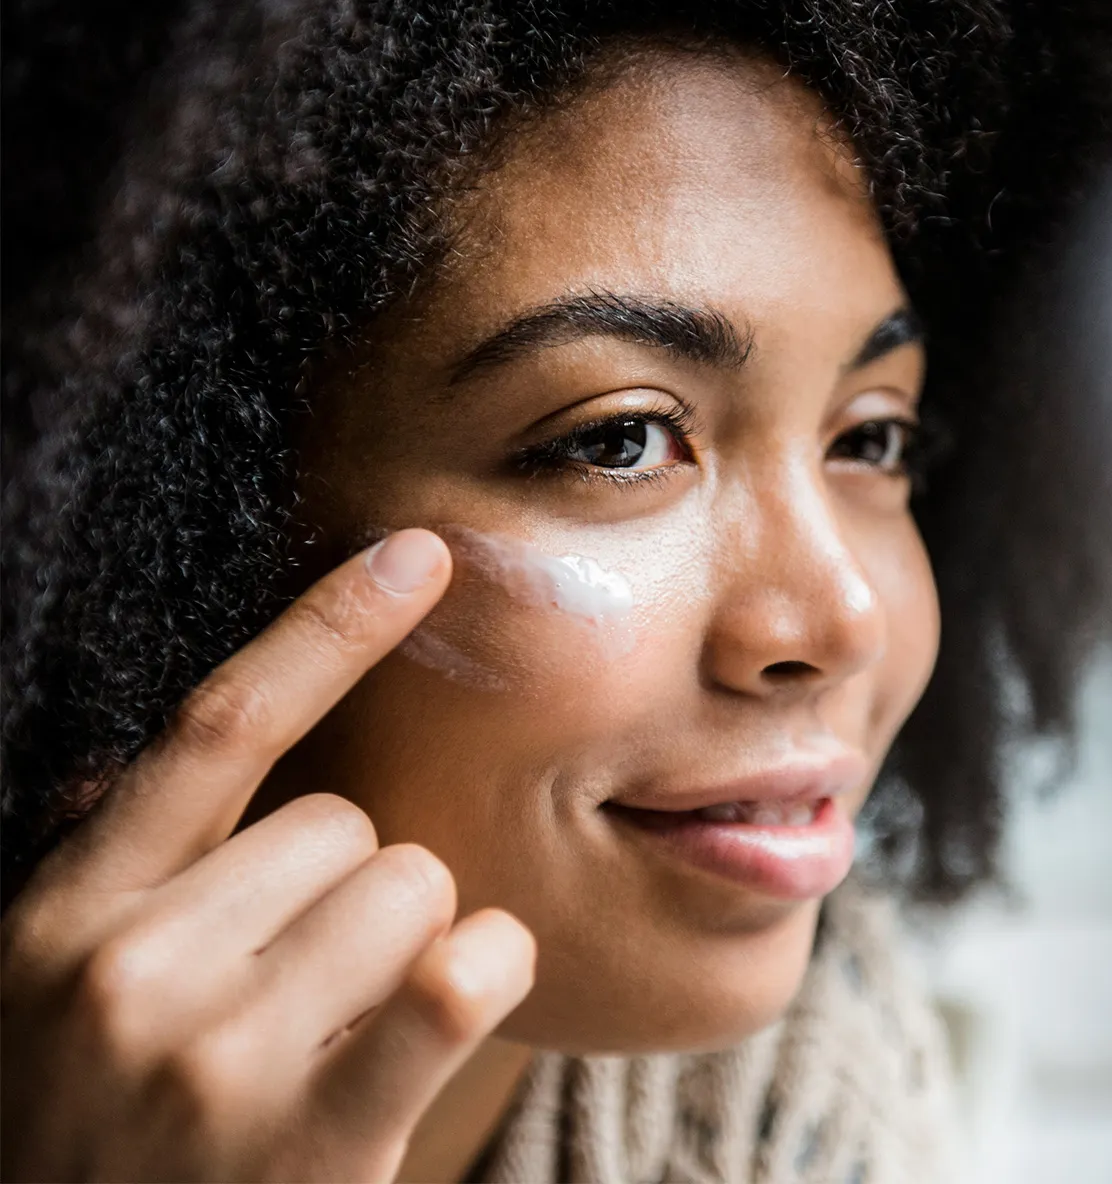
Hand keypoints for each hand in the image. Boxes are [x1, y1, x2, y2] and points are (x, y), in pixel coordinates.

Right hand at [1, 529, 535, 1181]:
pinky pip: (458, 973)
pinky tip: (446, 1013)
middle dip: (355, 898)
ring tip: (336, 1044)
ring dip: (411, 952)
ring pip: (415, 892)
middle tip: (301, 1004)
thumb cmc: (103, 1140)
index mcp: (64, 916)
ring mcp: (212, 1059)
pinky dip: (485, 974)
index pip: (217, 728)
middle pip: (349, 826)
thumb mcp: (56, 1000)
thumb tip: (193, 746)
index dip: (327, 628)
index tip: (420, 556)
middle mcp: (122, 970)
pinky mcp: (307, 1142)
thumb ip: (125, 876)